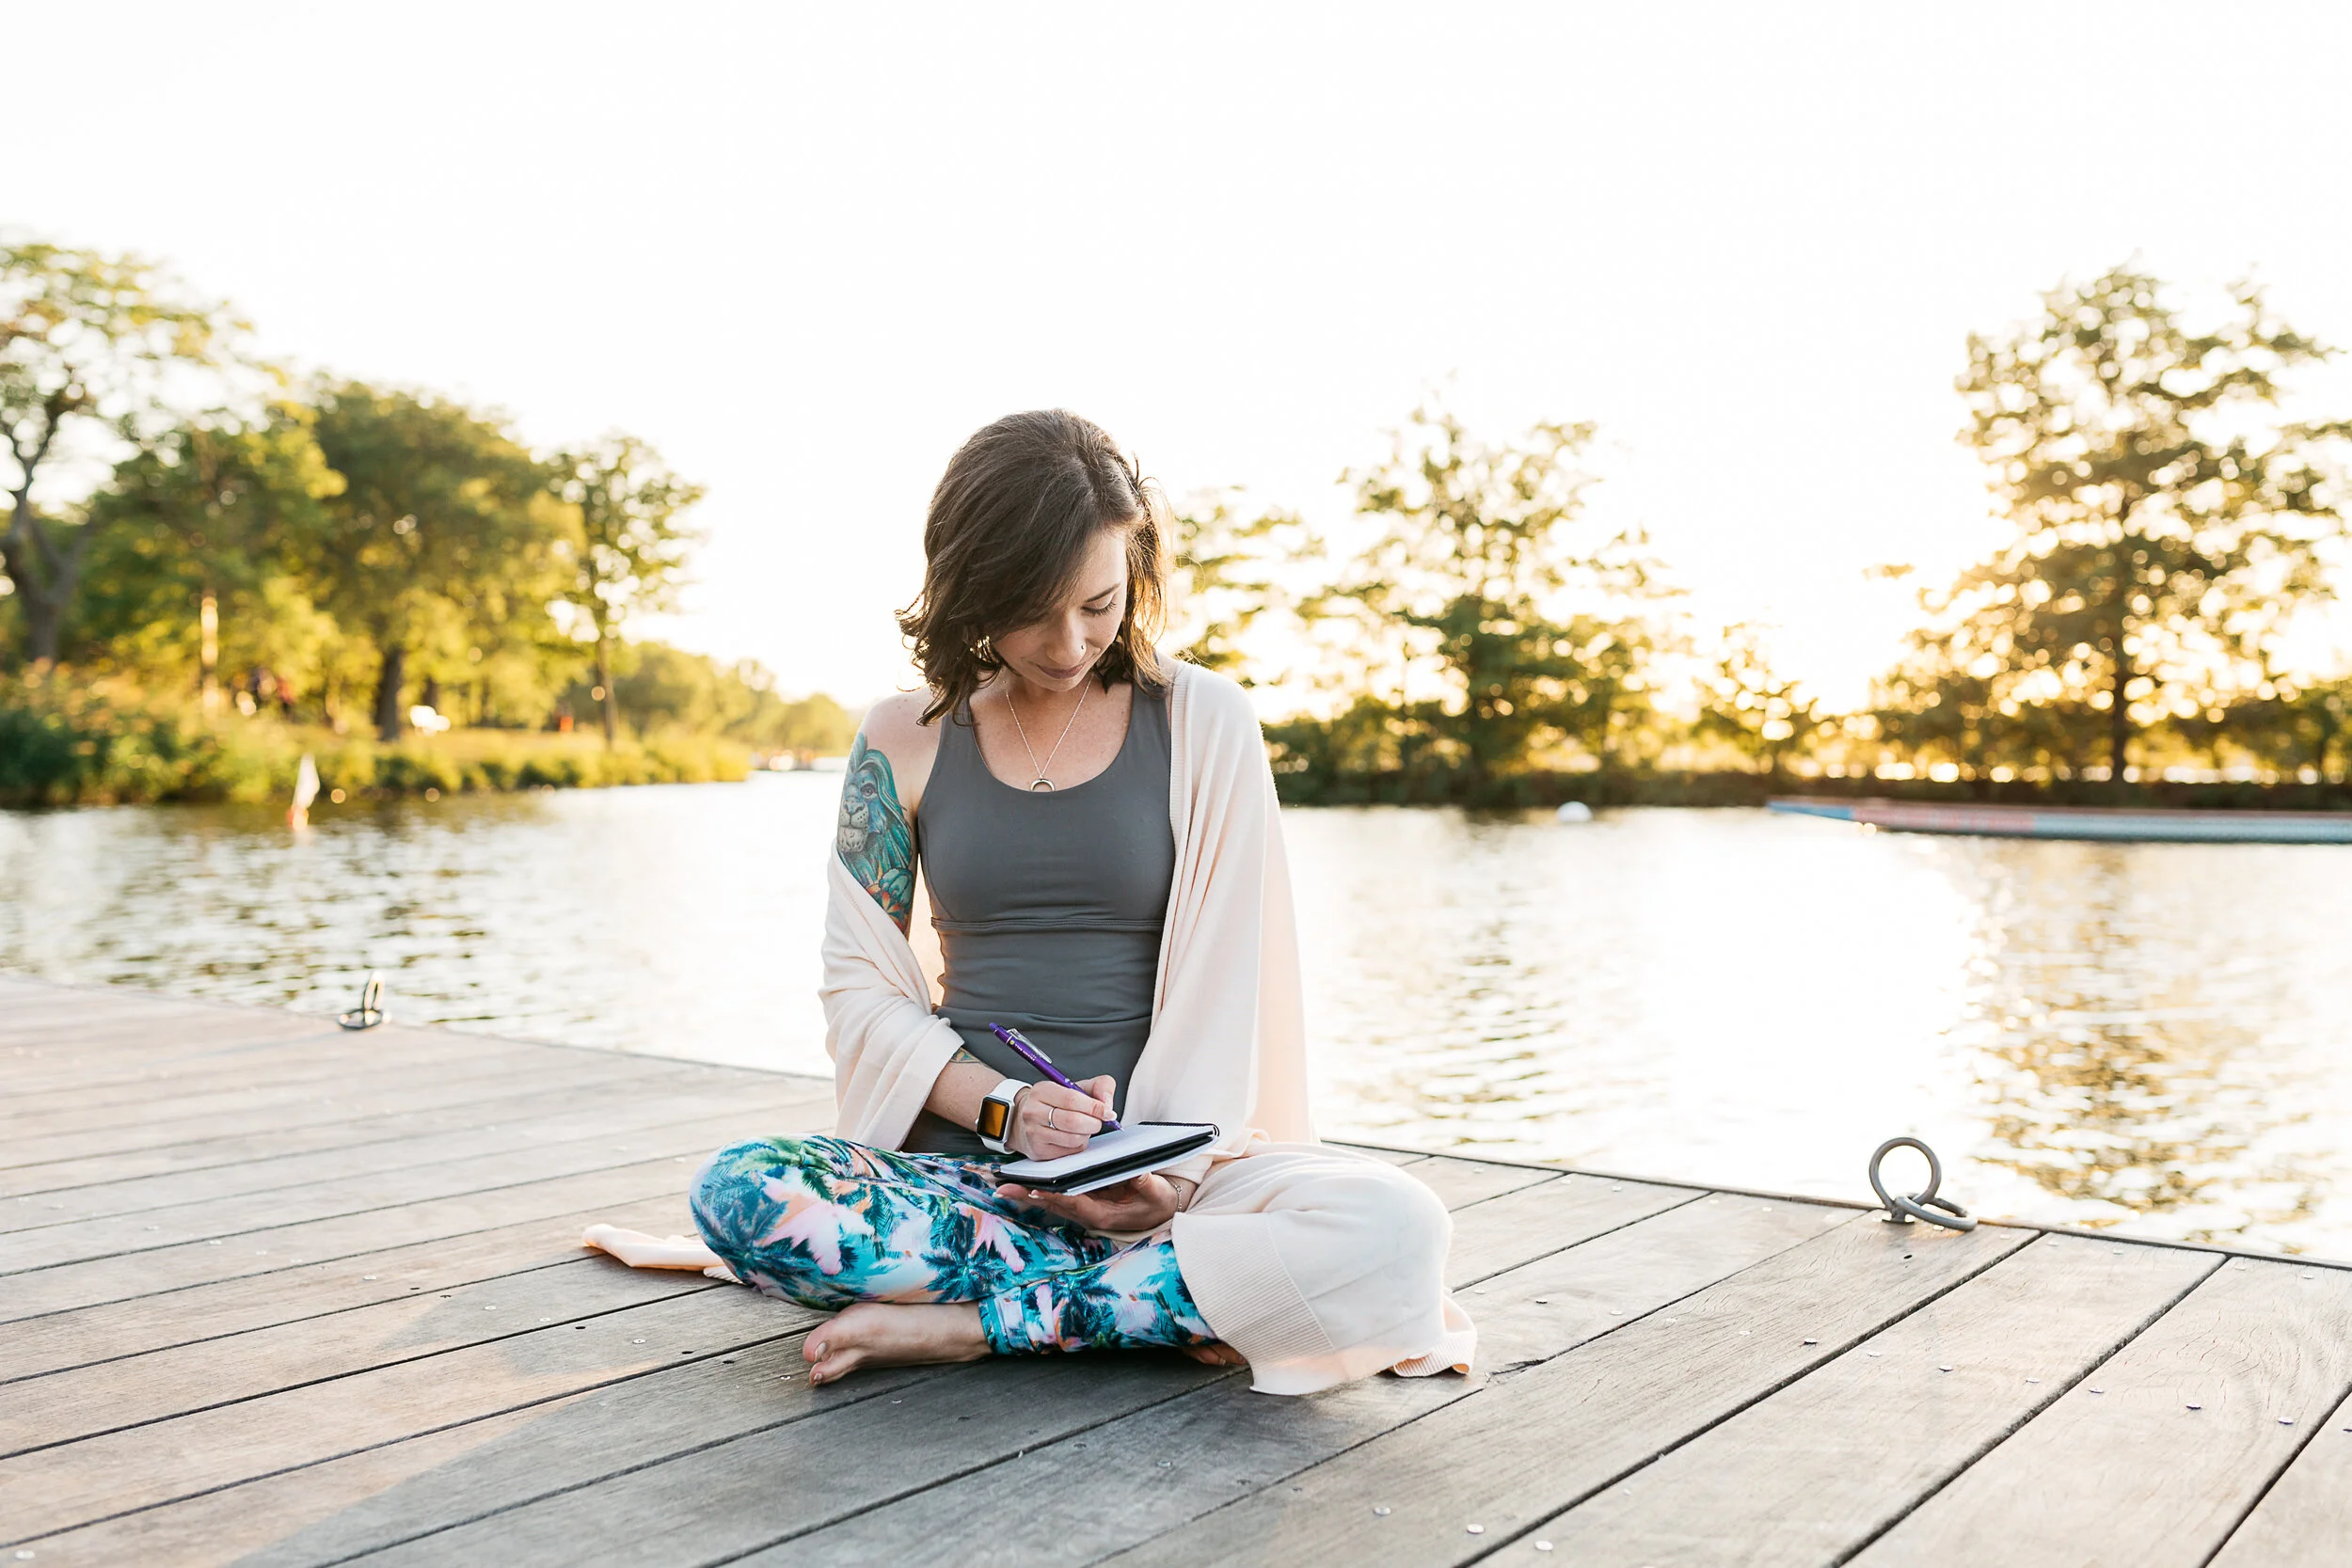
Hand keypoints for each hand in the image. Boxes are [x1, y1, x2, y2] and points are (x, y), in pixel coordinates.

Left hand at [995, 1172, 1182, 1232]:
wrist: (1162, 1211)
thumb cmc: (1159, 1203)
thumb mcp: (1158, 1194)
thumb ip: (1147, 1184)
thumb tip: (1137, 1173)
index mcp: (1104, 1214)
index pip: (1074, 1203)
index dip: (1054, 1196)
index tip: (1034, 1189)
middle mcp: (1089, 1213)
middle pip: (1055, 1203)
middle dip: (1028, 1195)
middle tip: (1003, 1188)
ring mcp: (1084, 1207)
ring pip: (1052, 1199)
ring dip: (1028, 1191)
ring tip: (1003, 1184)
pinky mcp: (1084, 1199)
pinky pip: (1059, 1193)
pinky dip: (1041, 1187)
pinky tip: (1023, 1180)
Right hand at [1007, 1074, 1116, 1160]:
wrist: (1027, 1120)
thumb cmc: (1055, 1103)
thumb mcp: (1076, 1087)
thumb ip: (1099, 1086)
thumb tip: (1107, 1104)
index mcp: (1042, 1090)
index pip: (1072, 1099)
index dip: (1095, 1107)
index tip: (1108, 1112)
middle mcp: (1034, 1111)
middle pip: (1073, 1121)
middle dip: (1093, 1123)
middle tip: (1098, 1121)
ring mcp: (1034, 1133)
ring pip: (1073, 1138)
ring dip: (1086, 1134)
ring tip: (1083, 1127)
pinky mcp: (1039, 1150)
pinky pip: (1070, 1151)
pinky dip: (1078, 1144)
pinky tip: (1073, 1136)